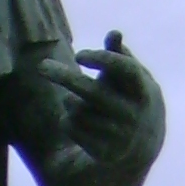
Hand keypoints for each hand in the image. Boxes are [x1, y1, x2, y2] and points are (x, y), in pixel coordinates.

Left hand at [38, 31, 165, 185]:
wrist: (142, 142)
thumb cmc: (130, 96)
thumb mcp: (130, 76)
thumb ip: (121, 55)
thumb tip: (114, 33)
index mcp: (143, 90)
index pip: (124, 70)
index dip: (102, 60)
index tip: (78, 54)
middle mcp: (132, 113)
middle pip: (92, 92)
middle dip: (64, 77)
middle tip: (42, 66)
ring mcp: (118, 135)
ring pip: (77, 110)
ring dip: (69, 100)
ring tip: (76, 100)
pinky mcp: (103, 152)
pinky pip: (71, 128)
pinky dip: (67, 119)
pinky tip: (76, 119)